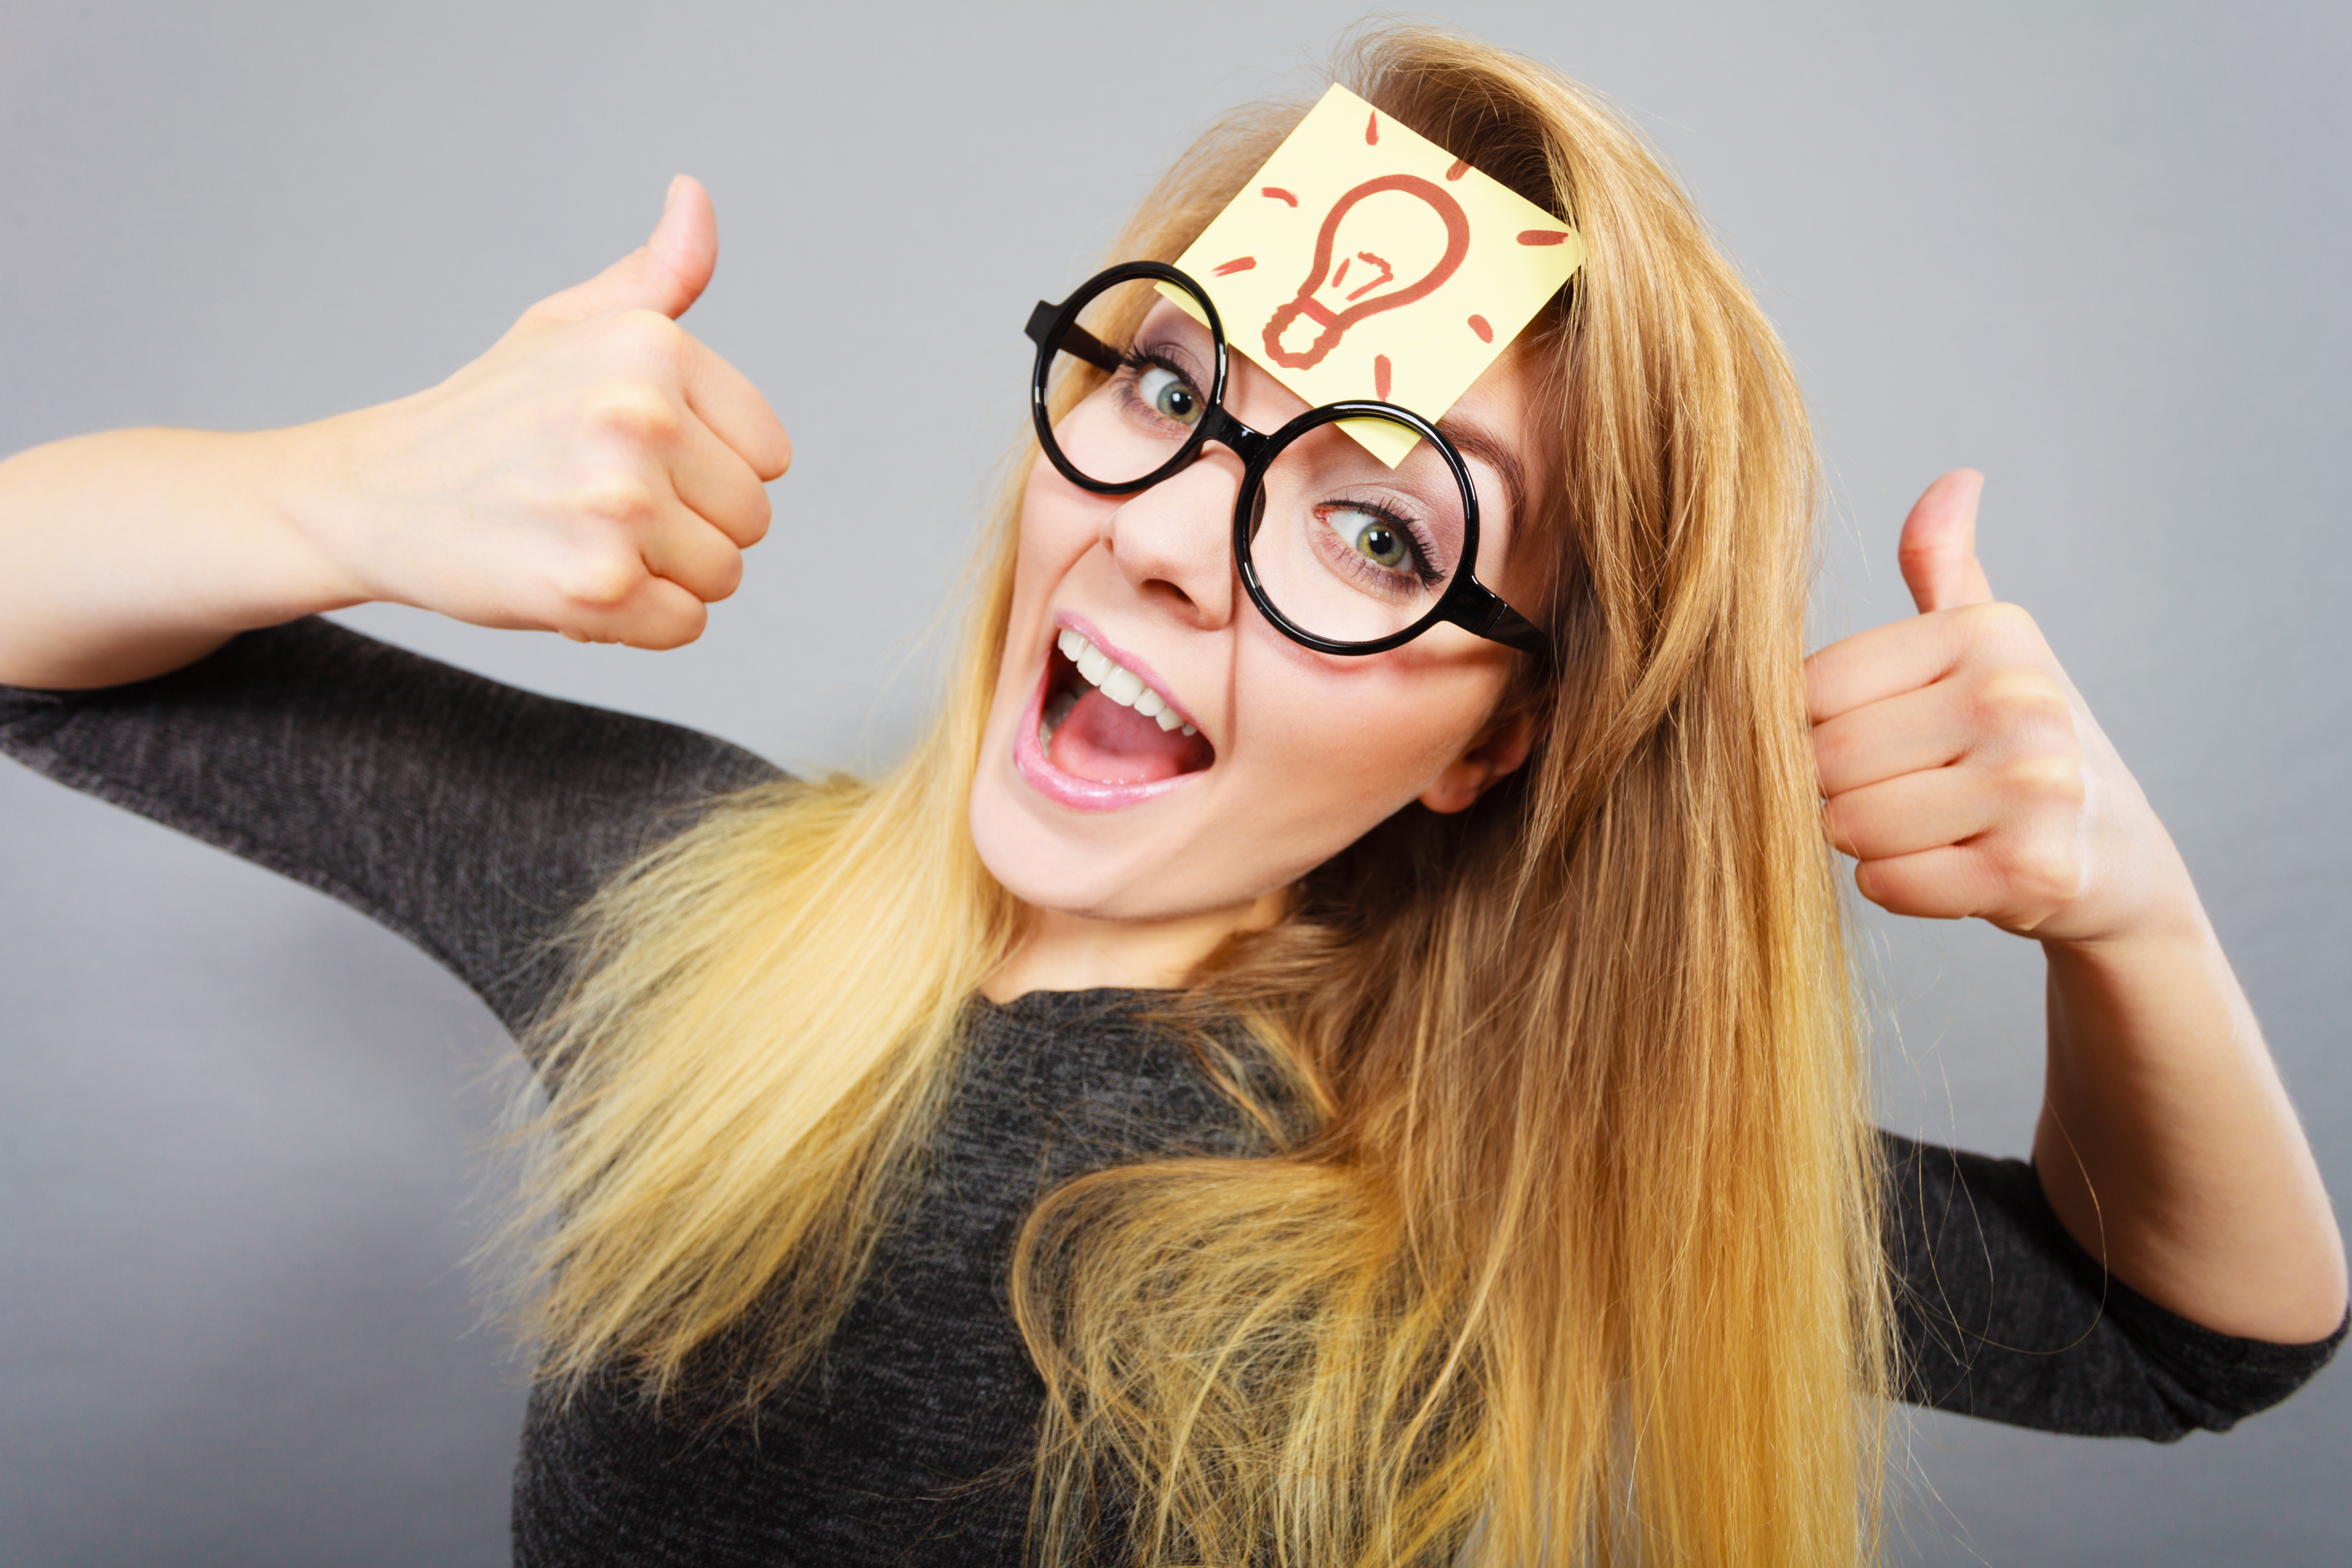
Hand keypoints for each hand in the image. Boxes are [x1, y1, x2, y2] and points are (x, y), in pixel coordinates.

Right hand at [299, 175, 792, 647]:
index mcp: (651, 349)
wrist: (378, 494)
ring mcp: (617, 505)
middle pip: (751, 520)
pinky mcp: (595, 585)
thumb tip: (696, 196)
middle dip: (690, 529)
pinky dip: (639, 625)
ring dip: (663, 577)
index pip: (769, 455)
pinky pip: (684, 628)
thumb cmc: (490, 414)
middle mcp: (640, 418)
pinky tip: (575, 583)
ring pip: (721, 577)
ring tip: (584, 541)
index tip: (637, 461)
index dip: (710, 472)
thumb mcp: (569, 325)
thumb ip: (658, 274)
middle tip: (602, 509)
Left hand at [1804, 471, 2191, 946]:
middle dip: (1832, 791)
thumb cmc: (2023, 745)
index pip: (1811, 687)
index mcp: (1990, 633)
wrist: (2118, 859)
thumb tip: (1954, 481)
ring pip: (1851, 826)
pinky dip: (1896, 886)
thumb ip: (1946, 569)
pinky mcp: (2035, 873)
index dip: (1812, 729)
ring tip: (1923, 827)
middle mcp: (2019, 699)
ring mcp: (2036, 788)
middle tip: (1891, 793)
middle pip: (1826, 759)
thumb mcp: (1992, 649)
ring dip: (1862, 843)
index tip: (1866, 738)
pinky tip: (1946, 868)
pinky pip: (1891, 884)